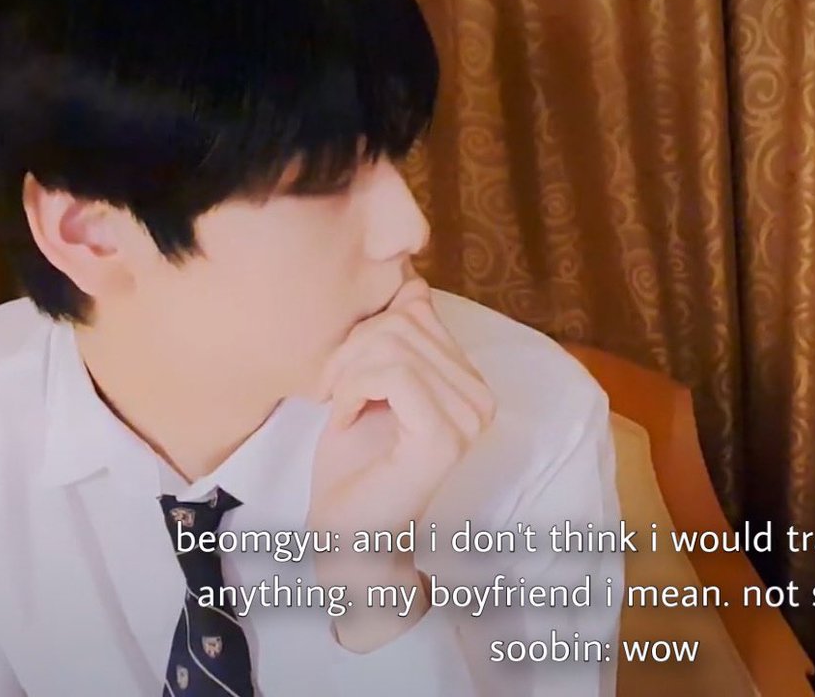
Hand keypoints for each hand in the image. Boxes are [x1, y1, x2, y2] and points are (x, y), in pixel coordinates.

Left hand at [307, 277, 494, 649]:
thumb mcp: (370, 381)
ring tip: (339, 407)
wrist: (346, 535)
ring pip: (394, 345)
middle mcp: (482, 397)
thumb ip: (395, 336)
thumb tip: (412, 280)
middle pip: (404, 322)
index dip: (366, 331)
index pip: (418, 310)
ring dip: (347, 374)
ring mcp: (470, 418)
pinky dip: (352, 391)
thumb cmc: (353, 463)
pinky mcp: (446, 437)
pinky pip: (393, 375)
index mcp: (470, 380)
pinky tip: (344, 420)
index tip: (342, 374)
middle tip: (332, 392)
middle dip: (351, 351)